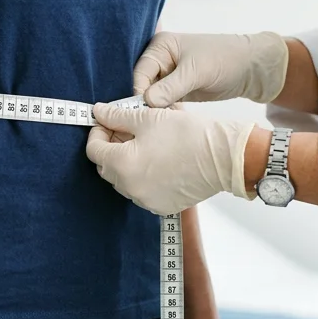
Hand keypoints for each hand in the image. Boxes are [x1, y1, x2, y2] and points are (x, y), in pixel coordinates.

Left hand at [87, 103, 255, 214]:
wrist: (223, 157)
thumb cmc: (188, 135)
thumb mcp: (148, 117)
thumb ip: (117, 116)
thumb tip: (98, 113)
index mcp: (122, 165)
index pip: (94, 150)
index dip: (98, 132)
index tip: (107, 122)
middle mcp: (130, 188)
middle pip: (106, 167)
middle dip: (111, 147)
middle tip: (125, 130)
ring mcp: (146, 200)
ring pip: (123, 180)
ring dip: (126, 163)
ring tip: (144, 144)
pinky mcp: (161, 206)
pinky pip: (141, 191)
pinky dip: (142, 177)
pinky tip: (157, 161)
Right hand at [134, 31, 288, 107]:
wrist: (251, 69)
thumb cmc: (225, 59)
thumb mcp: (196, 72)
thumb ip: (171, 87)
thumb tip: (147, 102)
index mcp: (160, 47)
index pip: (140, 73)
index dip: (139, 93)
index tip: (142, 113)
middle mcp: (160, 60)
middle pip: (143, 86)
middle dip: (146, 104)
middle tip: (152, 121)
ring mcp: (168, 76)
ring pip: (152, 98)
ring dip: (156, 110)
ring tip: (163, 123)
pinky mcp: (176, 90)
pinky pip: (163, 104)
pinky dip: (166, 112)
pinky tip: (171, 120)